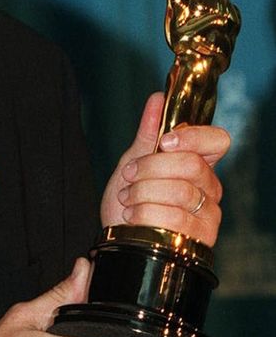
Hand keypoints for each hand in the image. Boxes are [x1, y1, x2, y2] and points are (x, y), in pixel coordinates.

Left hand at [100, 93, 230, 246]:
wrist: (119, 236)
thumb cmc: (129, 198)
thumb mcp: (133, 160)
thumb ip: (148, 132)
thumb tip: (158, 98)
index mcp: (198, 162)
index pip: (218, 140)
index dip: (193, 137)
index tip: (164, 142)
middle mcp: (210, 187)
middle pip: (192, 164)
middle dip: (151, 168)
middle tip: (128, 174)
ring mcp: (209, 214)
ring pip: (181, 191)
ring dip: (143, 192)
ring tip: (127, 198)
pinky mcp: (200, 239)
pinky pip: (176, 218)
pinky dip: (145, 213)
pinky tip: (131, 216)